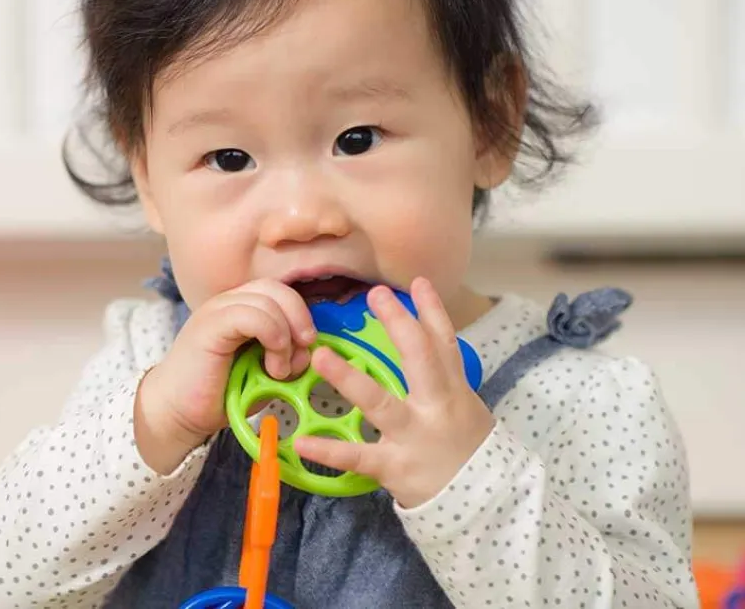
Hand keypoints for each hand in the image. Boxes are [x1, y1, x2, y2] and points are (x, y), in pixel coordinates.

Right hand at [135, 279, 315, 473]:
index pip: (280, 292)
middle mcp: (229, 302)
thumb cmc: (220, 394)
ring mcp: (217, 311)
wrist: (178, 413)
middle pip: (277, 289)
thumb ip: (288, 358)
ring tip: (280, 369)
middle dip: (300, 317)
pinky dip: (272, 336)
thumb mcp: (264, 374)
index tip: (307, 347)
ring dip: (285, 335)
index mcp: (242, 308)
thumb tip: (310, 351)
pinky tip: (272, 364)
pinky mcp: (210, 326)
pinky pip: (251, 315)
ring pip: (267, 300)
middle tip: (304, 349)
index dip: (301, 314)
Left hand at [293, 278, 494, 508]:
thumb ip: (443, 378)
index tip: (417, 282)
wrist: (485, 506)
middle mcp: (435, 406)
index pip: (444, 343)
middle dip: (399, 324)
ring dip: (348, 378)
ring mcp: (414, 436)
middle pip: (419, 357)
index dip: (432, 311)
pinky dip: (330, 451)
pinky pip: (359, 456)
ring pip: (380, 402)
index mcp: (453, 391)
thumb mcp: (466, 408)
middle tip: (374, 293)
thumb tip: (426, 341)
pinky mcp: (396, 467)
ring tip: (320, 356)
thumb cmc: (468, 451)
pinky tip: (301, 441)